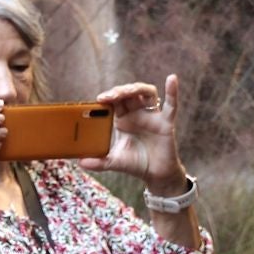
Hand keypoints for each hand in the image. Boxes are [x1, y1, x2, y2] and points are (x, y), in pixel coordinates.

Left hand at [79, 75, 188, 191]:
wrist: (155, 174)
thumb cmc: (135, 164)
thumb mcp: (114, 162)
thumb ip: (99, 162)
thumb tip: (80, 163)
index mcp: (123, 119)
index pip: (114, 101)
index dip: (107, 97)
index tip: (99, 100)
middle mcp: (137, 113)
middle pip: (128, 93)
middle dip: (119, 91)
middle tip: (109, 97)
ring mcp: (152, 116)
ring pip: (146, 92)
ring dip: (136, 88)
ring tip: (128, 91)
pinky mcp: (166, 122)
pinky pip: (171, 105)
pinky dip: (172, 92)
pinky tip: (171, 79)